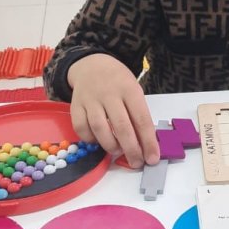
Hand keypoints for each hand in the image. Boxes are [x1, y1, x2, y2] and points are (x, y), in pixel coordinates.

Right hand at [67, 54, 159, 168]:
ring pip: (99, 128)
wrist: (92, 66)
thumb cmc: (118, 83)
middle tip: (136, 162)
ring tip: (117, 151)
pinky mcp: (75, 105)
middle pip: (121, 126)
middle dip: (131, 149)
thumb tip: (145, 144)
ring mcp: (90, 99)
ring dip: (110, 145)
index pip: (141, 119)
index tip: (152, 158)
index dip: (148, 141)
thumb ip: (138, 114)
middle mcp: (109, 94)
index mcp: (129, 89)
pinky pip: (81, 127)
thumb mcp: (133, 91)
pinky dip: (90, 139)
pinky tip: (98, 141)